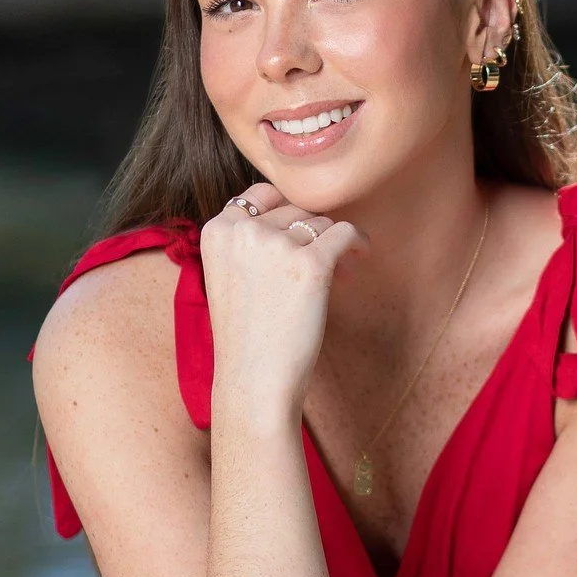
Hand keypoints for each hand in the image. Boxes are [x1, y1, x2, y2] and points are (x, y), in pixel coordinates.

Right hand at [198, 183, 367, 423]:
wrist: (254, 380)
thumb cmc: (245, 336)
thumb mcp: (229, 276)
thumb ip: (250, 242)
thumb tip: (302, 217)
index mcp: (217, 231)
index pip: (261, 196)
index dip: (285, 214)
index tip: (299, 237)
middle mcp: (243, 230)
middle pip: (295, 210)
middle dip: (311, 234)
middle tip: (323, 264)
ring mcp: (276, 245)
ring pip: (320, 222)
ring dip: (332, 244)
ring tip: (339, 273)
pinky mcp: (311, 263)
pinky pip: (346, 233)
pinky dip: (358, 241)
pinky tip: (360, 256)